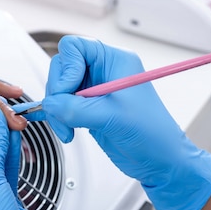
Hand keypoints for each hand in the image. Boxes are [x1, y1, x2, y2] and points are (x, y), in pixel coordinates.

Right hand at [27, 36, 210, 209]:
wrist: (160, 161)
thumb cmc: (152, 134)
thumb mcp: (113, 117)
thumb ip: (77, 109)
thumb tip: (50, 104)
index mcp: (115, 61)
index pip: (75, 47)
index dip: (66, 68)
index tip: (68, 92)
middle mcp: (103, 71)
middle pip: (62, 68)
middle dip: (58, 93)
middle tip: (64, 114)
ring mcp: (94, 90)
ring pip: (59, 89)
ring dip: (57, 110)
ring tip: (67, 130)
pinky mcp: (88, 108)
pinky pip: (62, 105)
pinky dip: (58, 117)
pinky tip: (60, 127)